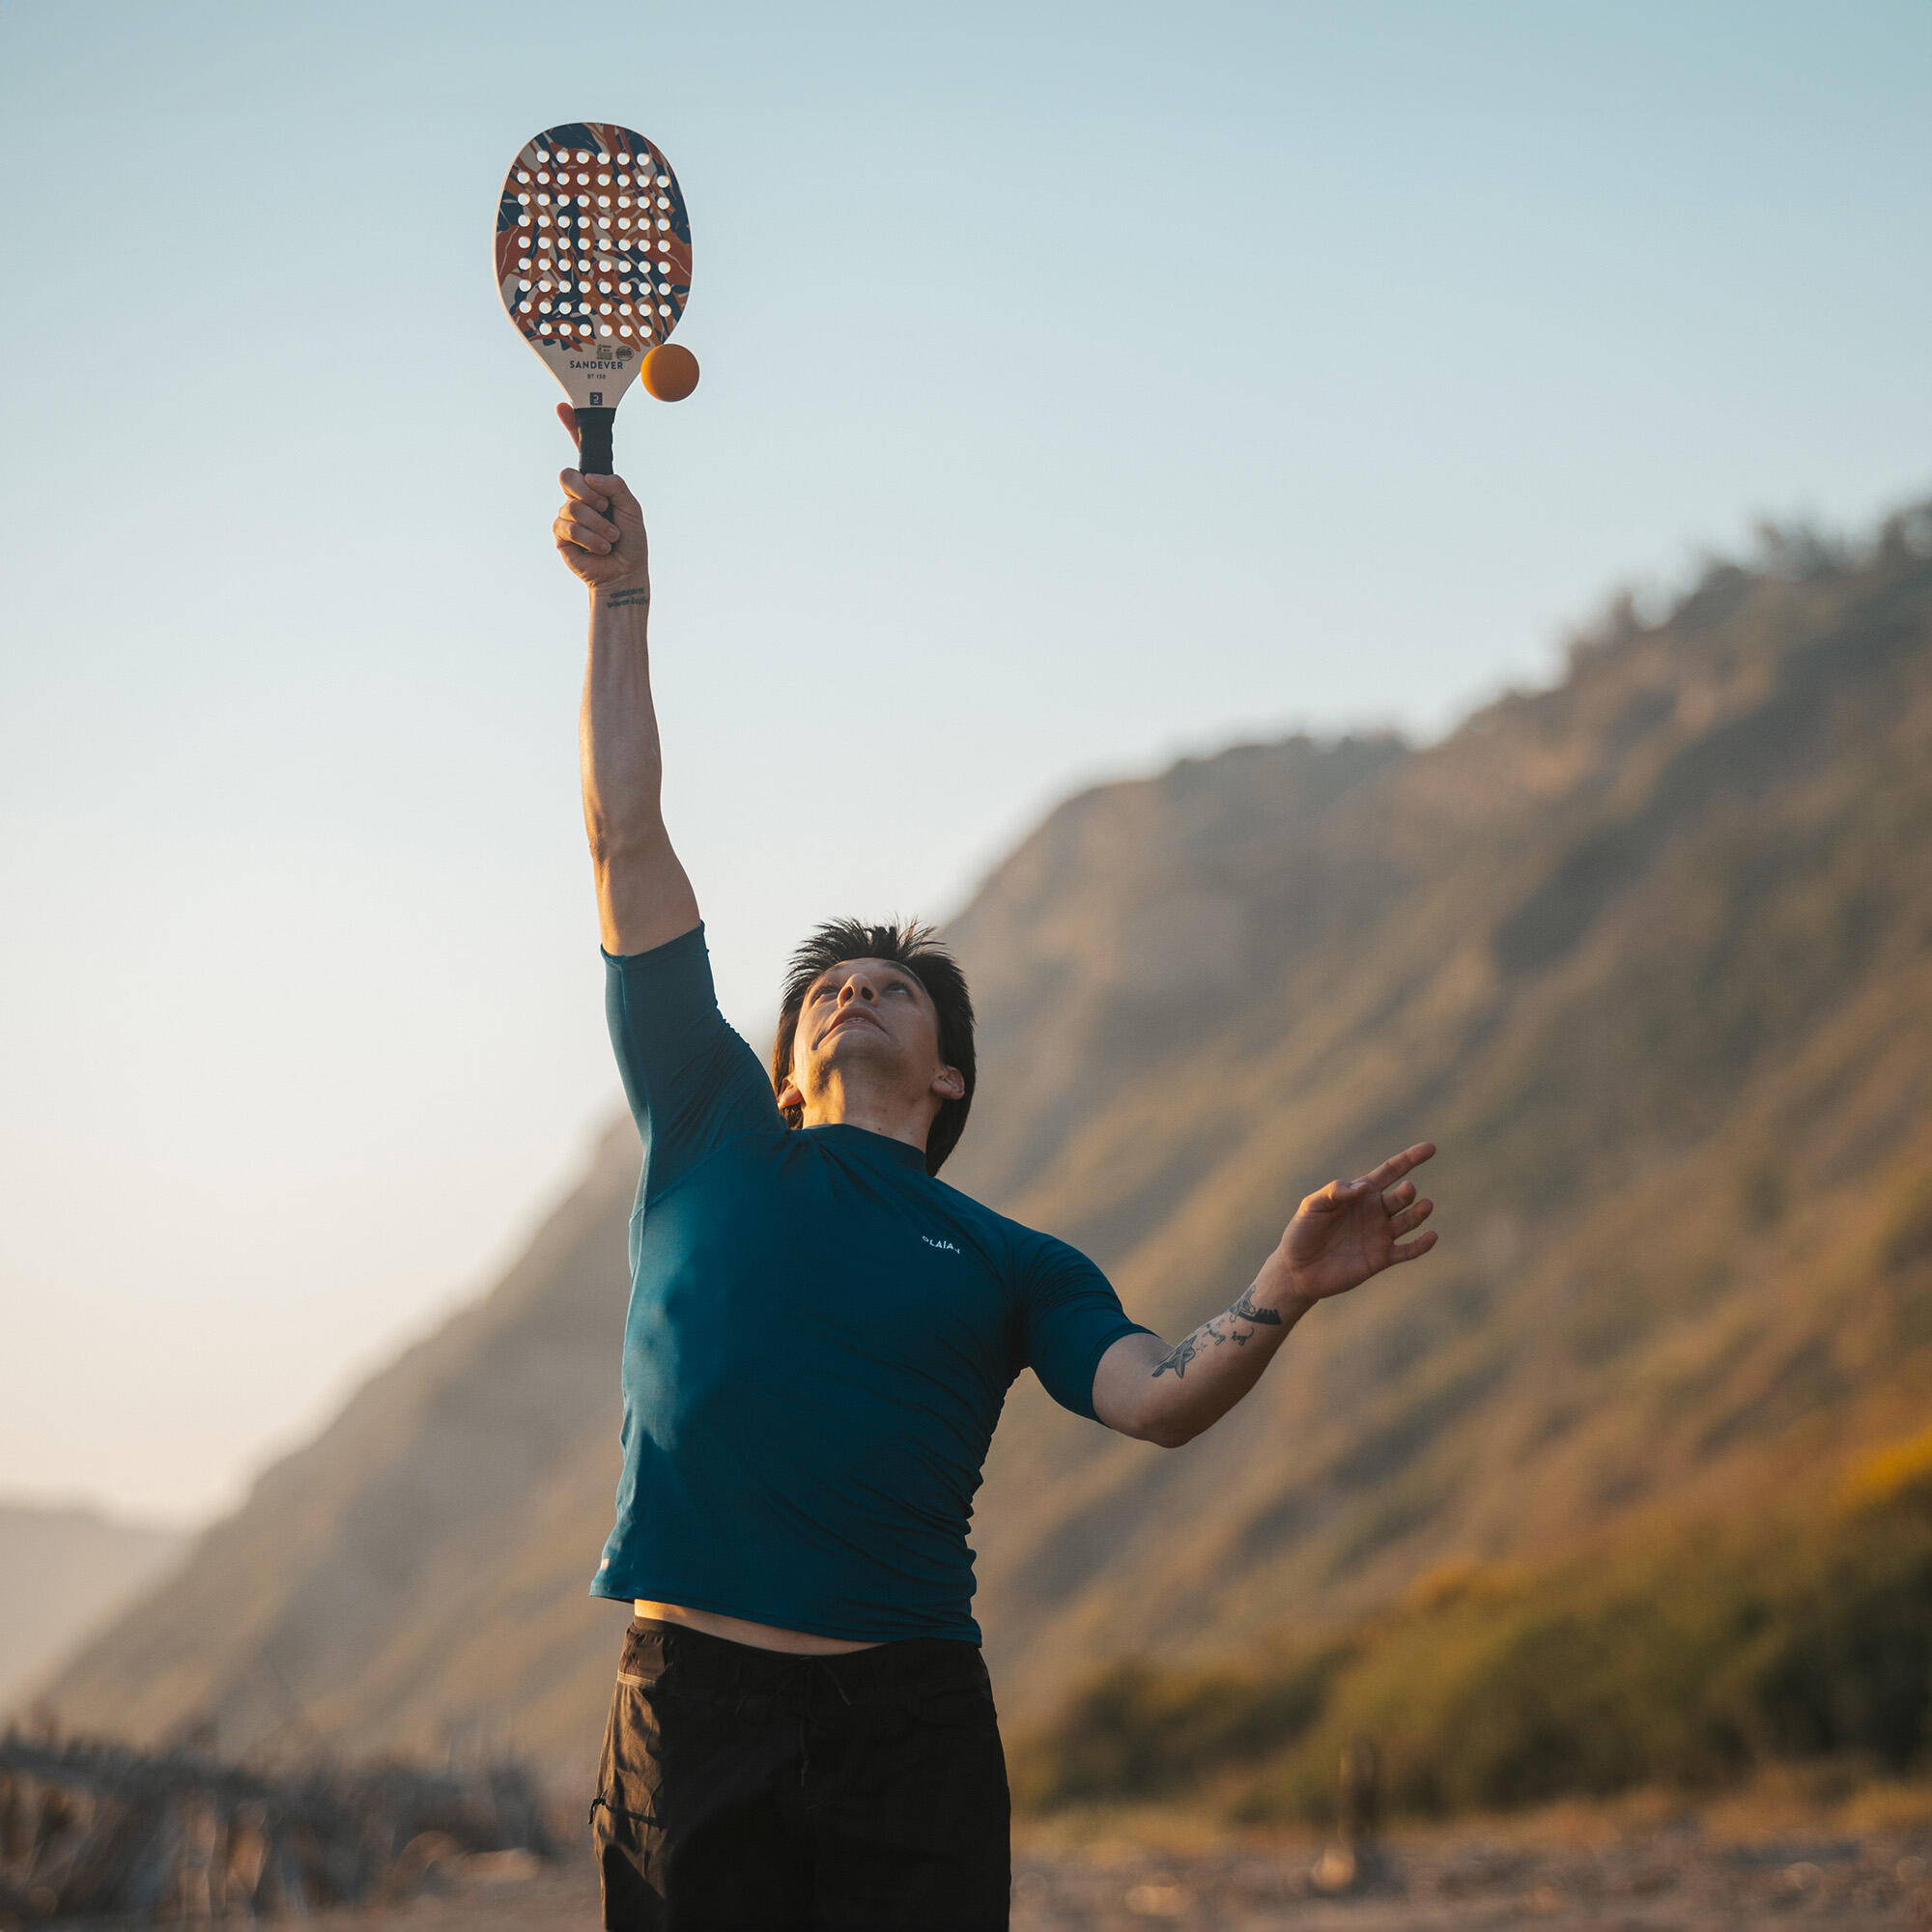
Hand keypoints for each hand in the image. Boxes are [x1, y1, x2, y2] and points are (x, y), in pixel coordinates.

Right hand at [552, 402, 649, 594]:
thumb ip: (617, 487)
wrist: (625, 574)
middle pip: (568, 475)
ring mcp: (567, 514)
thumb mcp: (632, 508)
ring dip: (597, 523)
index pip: (581, 452)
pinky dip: (590, 538)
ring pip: (571, 504)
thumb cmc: (631, 542)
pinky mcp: (560, 535)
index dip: (571, 429)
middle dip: (587, 491)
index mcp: (597, 485)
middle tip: (604, 508)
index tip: (562, 406)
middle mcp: (579, 496)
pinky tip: (601, 549)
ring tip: (611, 538)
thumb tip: (591, 479)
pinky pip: (569, 526)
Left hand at [1269, 1142, 1437, 1307]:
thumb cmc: (1302, 1232)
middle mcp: (1375, 1211)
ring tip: (1425, 1205)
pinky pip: (1407, 1251)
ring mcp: (1380, 1235)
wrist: (1297, 1270)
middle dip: (1406, 1192)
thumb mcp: (1312, 1206)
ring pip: (1408, 1221)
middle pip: (1400, 1197)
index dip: (1410, 1158)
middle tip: (1407, 1189)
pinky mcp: (1381, 1258)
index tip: (1430, 1148)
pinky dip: (1421, 1245)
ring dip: (1419, 1213)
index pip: (1391, 1171)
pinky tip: (1431, 1236)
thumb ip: (1335, 1192)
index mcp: (1360, 1194)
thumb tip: (1363, 1187)